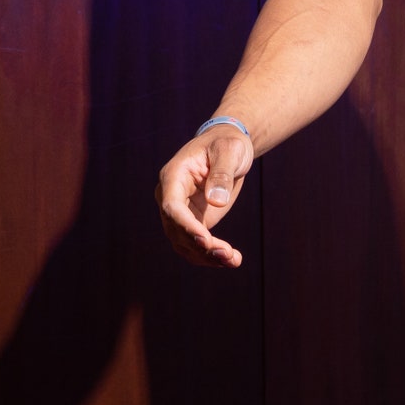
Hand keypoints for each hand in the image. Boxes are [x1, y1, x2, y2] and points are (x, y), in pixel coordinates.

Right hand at [156, 124, 252, 269]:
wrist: (228, 147)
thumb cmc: (227, 144)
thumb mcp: (229, 151)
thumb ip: (222, 174)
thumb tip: (216, 201)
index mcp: (173, 176)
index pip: (172, 207)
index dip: (186, 226)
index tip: (205, 240)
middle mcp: (170, 197)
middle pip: (177, 230)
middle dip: (200, 246)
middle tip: (227, 254)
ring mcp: (181, 212)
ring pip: (184, 243)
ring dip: (207, 256)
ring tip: (233, 260)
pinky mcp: (194, 221)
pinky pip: (196, 245)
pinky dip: (211, 256)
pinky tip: (232, 260)